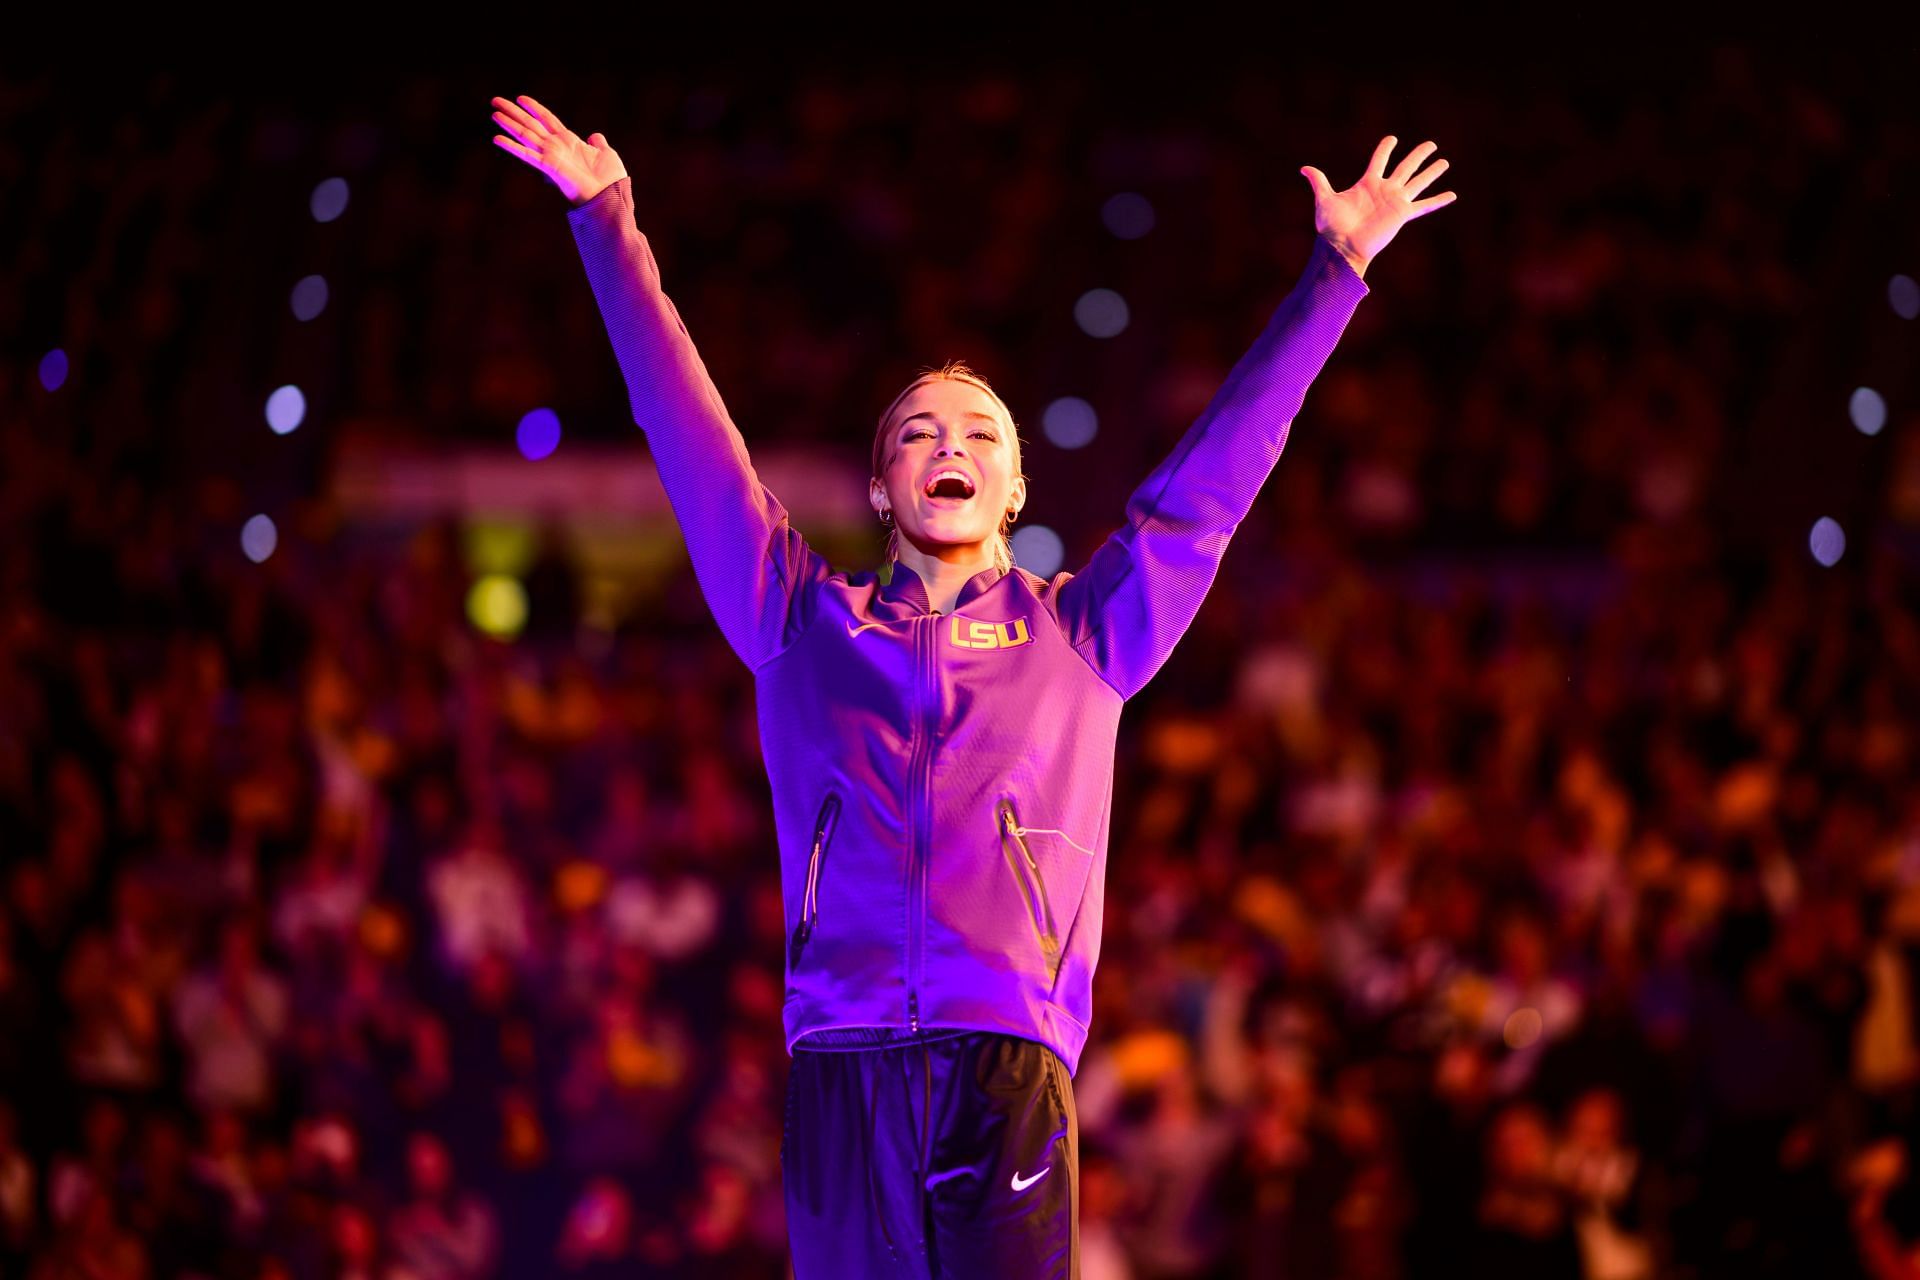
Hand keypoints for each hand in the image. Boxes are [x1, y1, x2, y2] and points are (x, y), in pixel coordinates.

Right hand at [490, 94, 628, 206]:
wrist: (610, 195)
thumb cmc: (609, 179)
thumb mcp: (606, 153)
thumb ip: (598, 143)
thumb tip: (595, 136)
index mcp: (569, 141)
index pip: (548, 119)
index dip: (535, 108)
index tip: (521, 98)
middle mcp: (556, 147)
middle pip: (531, 124)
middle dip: (514, 112)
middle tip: (496, 100)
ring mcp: (550, 156)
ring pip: (525, 135)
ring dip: (509, 124)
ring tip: (494, 113)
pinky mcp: (548, 167)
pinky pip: (526, 155)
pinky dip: (512, 147)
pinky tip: (497, 138)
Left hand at [1300, 136, 1456, 278]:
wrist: (1343, 247)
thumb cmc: (1332, 226)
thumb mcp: (1324, 200)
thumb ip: (1319, 181)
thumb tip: (1304, 168)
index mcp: (1368, 183)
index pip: (1380, 160)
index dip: (1386, 148)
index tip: (1392, 139)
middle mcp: (1384, 190)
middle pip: (1406, 166)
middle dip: (1418, 155)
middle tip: (1431, 144)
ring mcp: (1395, 201)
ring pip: (1418, 181)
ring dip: (1432, 171)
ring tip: (1445, 161)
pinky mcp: (1402, 214)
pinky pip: (1424, 205)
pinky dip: (1438, 200)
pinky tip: (1452, 194)